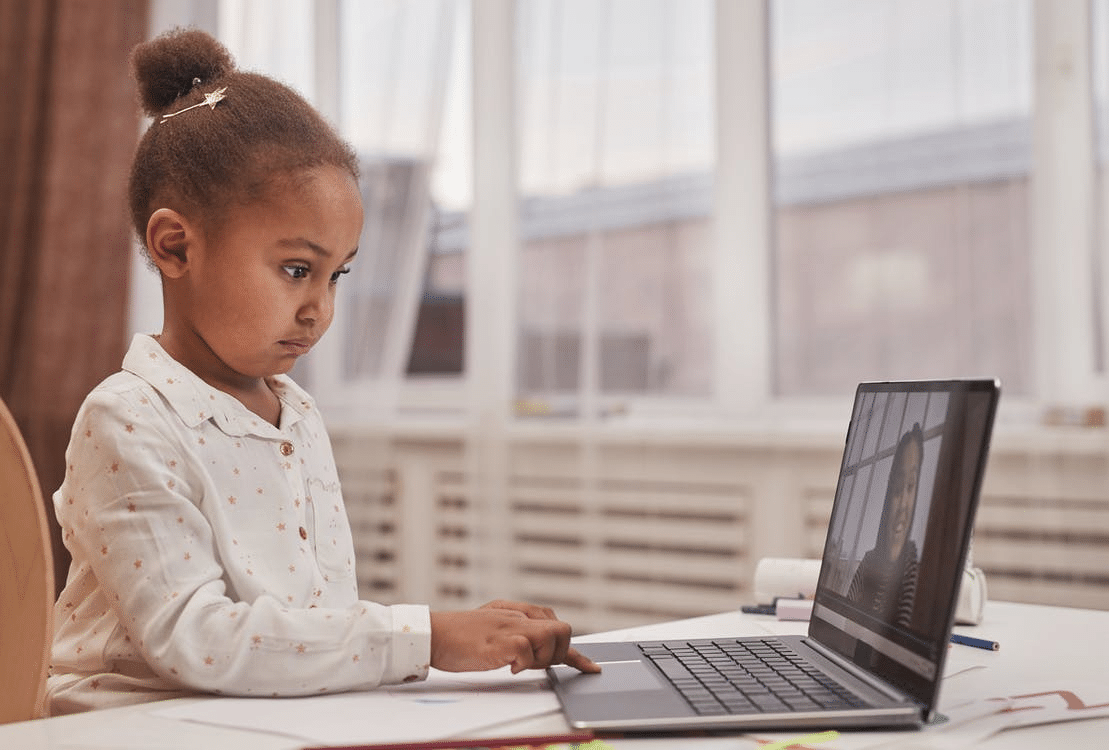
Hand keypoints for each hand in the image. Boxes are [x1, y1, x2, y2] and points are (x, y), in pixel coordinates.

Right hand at [430, 600, 601, 674]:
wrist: (432, 634)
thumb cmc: (459, 635)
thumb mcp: (492, 626)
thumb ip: (515, 630)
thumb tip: (535, 646)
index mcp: (516, 611)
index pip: (555, 625)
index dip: (575, 651)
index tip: (589, 666)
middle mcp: (516, 616)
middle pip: (562, 630)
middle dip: (558, 653)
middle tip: (536, 664)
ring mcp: (508, 627)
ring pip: (550, 636)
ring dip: (542, 657)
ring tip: (520, 664)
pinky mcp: (497, 642)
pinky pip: (526, 649)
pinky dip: (523, 663)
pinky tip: (509, 667)